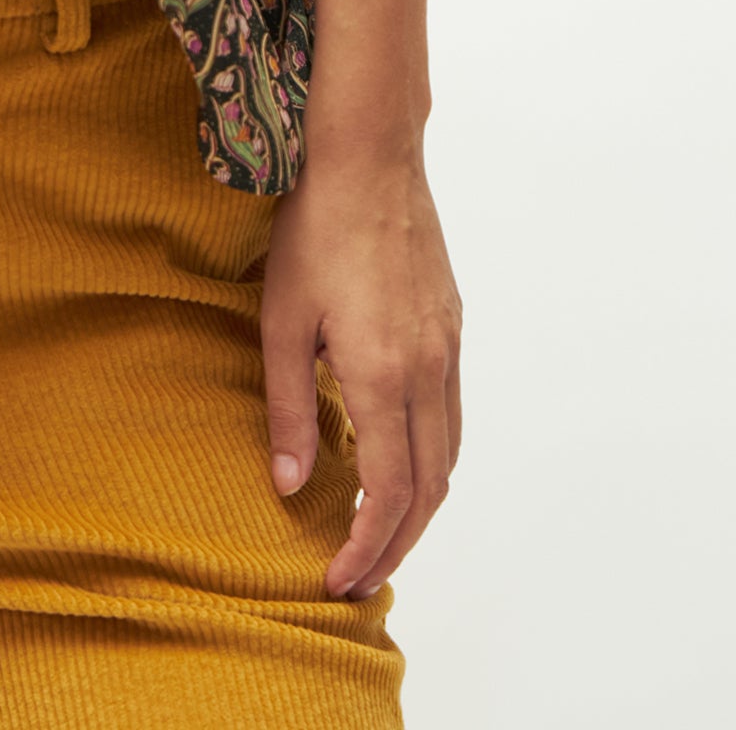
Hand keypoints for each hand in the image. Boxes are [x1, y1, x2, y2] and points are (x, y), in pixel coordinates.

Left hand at [261, 147, 462, 599]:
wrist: (370, 156)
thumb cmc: (315, 229)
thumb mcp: (282, 320)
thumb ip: (287, 407)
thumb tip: (290, 485)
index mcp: (385, 374)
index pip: (389, 492)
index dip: (365, 546)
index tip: (335, 578)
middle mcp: (429, 371)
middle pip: (429, 489)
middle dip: (395, 545)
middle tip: (355, 575)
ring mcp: (449, 349)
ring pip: (449, 457)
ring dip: (419, 508)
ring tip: (378, 534)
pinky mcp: (453, 327)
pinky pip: (452, 416)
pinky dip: (431, 460)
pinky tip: (398, 460)